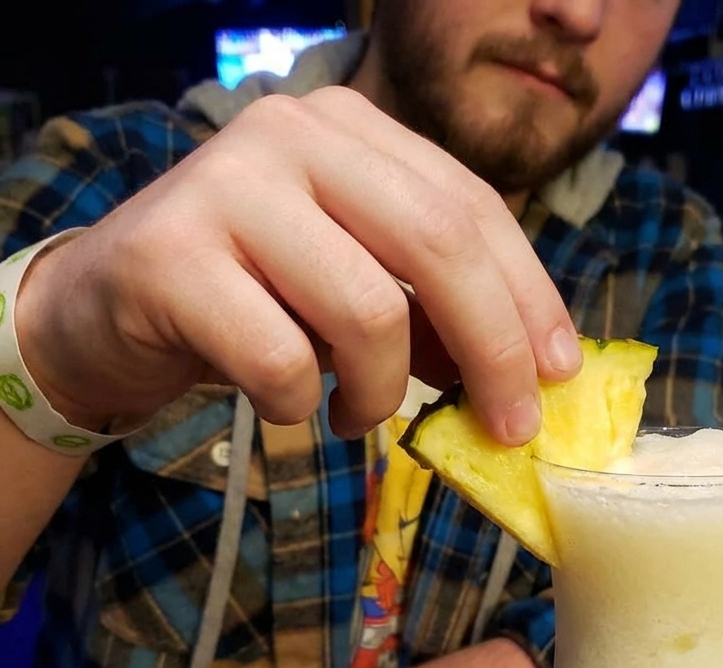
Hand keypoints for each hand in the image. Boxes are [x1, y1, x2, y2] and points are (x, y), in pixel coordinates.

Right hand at [14, 88, 580, 443]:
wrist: (110, 306)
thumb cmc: (253, 300)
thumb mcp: (357, 294)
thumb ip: (434, 314)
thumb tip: (531, 374)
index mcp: (354, 132)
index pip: (472, 209)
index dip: (529, 298)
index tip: (560, 375)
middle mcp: (295, 135)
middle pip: (440, 243)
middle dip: (494, 351)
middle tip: (510, 428)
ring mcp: (228, 185)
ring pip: (366, 308)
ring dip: (380, 391)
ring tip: (358, 416)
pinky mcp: (172, 255)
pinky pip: (281, 357)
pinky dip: (300, 404)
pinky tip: (290, 407)